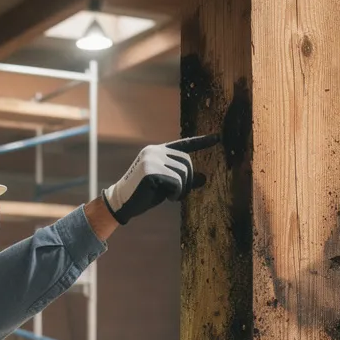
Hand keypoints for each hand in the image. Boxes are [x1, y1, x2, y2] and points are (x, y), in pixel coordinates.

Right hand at [102, 134, 220, 224]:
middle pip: (187, 161)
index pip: (184, 144)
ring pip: (183, 172)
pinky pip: (176, 181)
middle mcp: (155, 151)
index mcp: (158, 151)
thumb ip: (183, 179)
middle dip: (188, 180)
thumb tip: (204, 178)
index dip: (202, 142)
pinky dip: (177, 192)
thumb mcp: (167, 185)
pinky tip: (168, 197)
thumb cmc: (144, 194)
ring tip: (173, 196)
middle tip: (179, 194)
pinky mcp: (150, 171)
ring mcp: (152, 159)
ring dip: (182, 188)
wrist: (122, 202)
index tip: (218, 137)